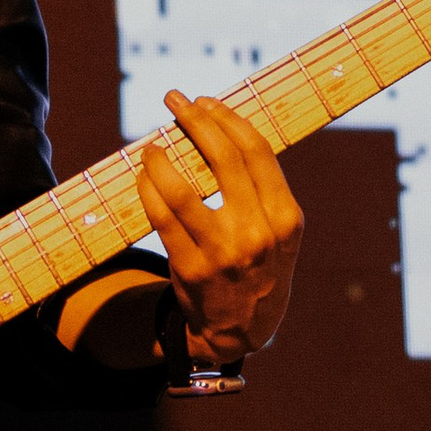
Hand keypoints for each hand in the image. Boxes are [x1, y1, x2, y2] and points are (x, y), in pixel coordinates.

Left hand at [137, 92, 304, 363]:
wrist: (243, 330)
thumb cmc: (260, 267)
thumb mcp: (280, 232)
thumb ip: (263, 188)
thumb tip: (224, 128)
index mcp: (286, 217)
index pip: (257, 151)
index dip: (228, 119)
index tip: (207, 102)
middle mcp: (259, 232)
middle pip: (224, 159)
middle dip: (196, 120)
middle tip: (176, 101)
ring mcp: (224, 252)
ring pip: (184, 189)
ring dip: (161, 158)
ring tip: (151, 144)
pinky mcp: (192, 268)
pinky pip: (162, 217)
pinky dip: (149, 189)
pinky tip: (144, 175)